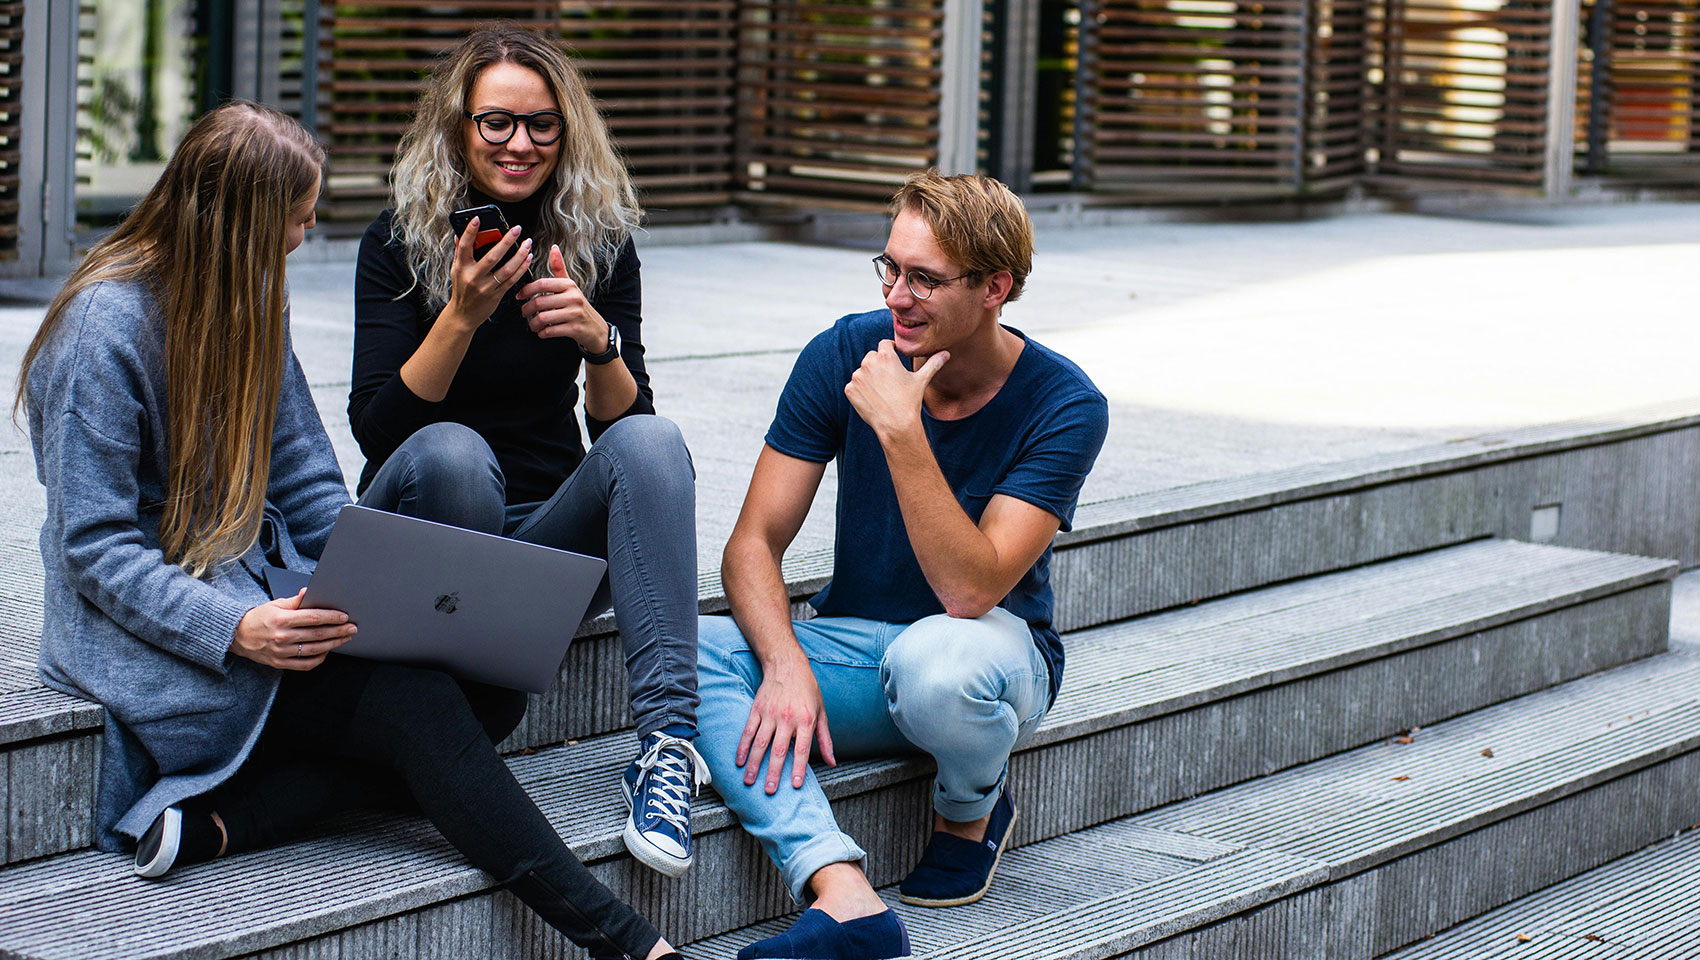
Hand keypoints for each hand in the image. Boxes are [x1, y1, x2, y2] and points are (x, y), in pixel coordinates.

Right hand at [231, 590, 356, 670]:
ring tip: (345, 638)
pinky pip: (305, 664)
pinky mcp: (280, 663)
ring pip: (315, 650)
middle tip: (352, 628)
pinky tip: (327, 651)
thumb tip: (309, 591)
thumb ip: (295, 601)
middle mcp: (282, 637)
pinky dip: (319, 659)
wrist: (237, 636)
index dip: (331, 617)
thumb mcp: (275, 604)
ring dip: (334, 644)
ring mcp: (281, 652)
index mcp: (281, 620)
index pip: (313, 618)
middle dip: (338, 631)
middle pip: (318, 634)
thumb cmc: (258, 618)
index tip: (344, 616)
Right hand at [445, 218, 531, 330]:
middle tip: (517, 229)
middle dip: (506, 241)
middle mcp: (473, 277)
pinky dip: (521, 268)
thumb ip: (459, 252)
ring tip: (527, 243)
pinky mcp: (496, 295)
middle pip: (492, 257)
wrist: (464, 315)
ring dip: (520, 255)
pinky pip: (512, 280)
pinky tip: (528, 258)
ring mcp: (486, 287)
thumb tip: (459, 234)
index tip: (478, 218)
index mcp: (461, 267)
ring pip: (506, 269)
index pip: (465, 246)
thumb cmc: (461, 289)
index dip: (470, 232)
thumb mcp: (456, 270)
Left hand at [516, 244, 610, 351]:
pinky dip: (542, 333)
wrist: (596, 329)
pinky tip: (542, 332)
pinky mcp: (575, 329)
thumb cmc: (578, 306)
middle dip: (527, 309)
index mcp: (569, 285)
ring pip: (543, 318)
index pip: (542, 284)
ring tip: (532, 325)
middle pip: (540, 302)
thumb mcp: (570, 286)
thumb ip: (559, 268)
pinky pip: (550, 331)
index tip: (519, 296)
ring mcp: (575, 314)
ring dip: (533, 324)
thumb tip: (554, 247)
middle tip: (524, 313)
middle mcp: (573, 297)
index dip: (526, 290)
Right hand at [736, 655, 836, 792]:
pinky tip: (739, 761)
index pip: (802, 749)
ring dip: (754, 764)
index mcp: (806, 720)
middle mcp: (787, 718)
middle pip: (779, 750)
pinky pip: (748, 731)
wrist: (787, 665)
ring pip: (760, 743)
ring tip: (749, 781)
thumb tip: (832, 762)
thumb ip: (825, 739)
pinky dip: (743, 747)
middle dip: (774, 772)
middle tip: (770, 791)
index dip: (799, 768)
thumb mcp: (821, 712)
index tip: (795, 785)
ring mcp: (770, 714)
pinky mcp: (757, 710)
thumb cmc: (807, 690)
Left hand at [844, 340, 948, 440]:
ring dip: (869, 378)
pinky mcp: (850, 389)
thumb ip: (933, 364)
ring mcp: (857, 376)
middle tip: (890, 381)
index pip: (884, 344)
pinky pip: (854, 386)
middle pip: (872, 357)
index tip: (894, 360)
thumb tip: (946, 354)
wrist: (896, 425)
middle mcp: (869, 363)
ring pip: (862, 372)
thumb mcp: (921, 380)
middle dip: (879, 366)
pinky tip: (873, 399)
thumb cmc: (910, 401)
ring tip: (882, 392)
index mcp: (886, 356)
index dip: (890, 351)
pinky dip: (861, 391)